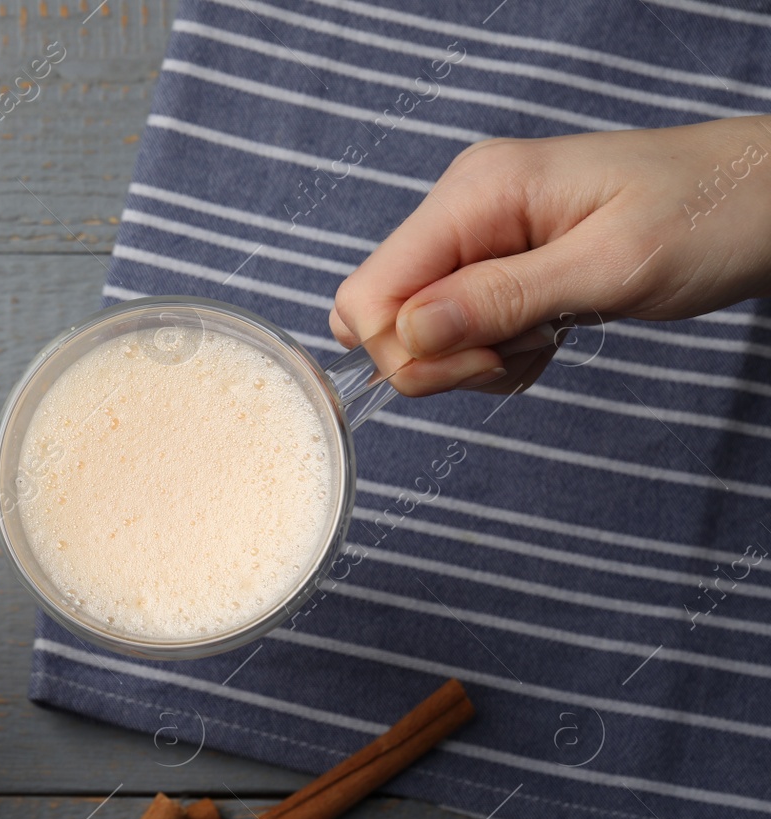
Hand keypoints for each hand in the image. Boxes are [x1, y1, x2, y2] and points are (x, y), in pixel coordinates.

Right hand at [331, 115, 770, 395]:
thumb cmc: (712, 214)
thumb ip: (502, 299)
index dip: (408, 351)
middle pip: (386, 316)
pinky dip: (498, 353)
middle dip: (442, 360)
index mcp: (477, 193)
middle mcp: (465, 207)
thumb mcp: (611, 266)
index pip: (370, 293)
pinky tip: (551, 335)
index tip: (485, 360)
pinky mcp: (501, 261)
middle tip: (521, 353)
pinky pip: (460, 329)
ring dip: (477, 359)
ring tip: (550, 338)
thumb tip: (405, 334)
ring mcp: (481, 234)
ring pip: (421, 331)